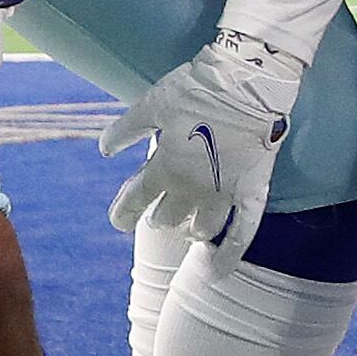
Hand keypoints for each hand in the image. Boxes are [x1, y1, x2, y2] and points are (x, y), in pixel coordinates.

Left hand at [97, 21, 304, 250]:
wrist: (247, 83)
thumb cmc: (196, 89)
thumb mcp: (150, 103)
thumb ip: (125, 131)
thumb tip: (104, 151)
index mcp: (164, 168)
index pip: (135, 200)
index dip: (124, 212)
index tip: (119, 220)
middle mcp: (191, 189)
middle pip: (167, 217)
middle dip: (159, 216)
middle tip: (159, 211)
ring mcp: (223, 194)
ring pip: (201, 229)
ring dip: (189, 231)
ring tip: (187, 229)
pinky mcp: (252, 192)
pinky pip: (243, 232)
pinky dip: (229, 255)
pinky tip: (216, 271)